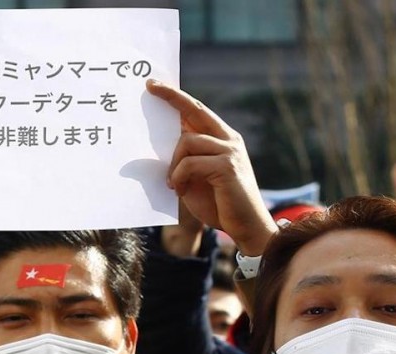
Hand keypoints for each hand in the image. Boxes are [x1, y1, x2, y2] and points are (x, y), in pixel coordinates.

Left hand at [147, 79, 276, 256]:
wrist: (244, 227)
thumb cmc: (219, 205)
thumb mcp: (195, 179)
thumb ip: (184, 161)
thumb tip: (158, 148)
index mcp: (222, 139)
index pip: (197, 111)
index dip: (176, 97)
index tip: (154, 85)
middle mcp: (228, 139)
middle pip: (195, 110)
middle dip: (172, 97)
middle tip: (150, 87)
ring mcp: (229, 151)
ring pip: (187, 141)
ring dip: (173, 164)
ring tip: (173, 184)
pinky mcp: (227, 166)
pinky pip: (190, 162)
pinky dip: (179, 176)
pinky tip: (179, 190)